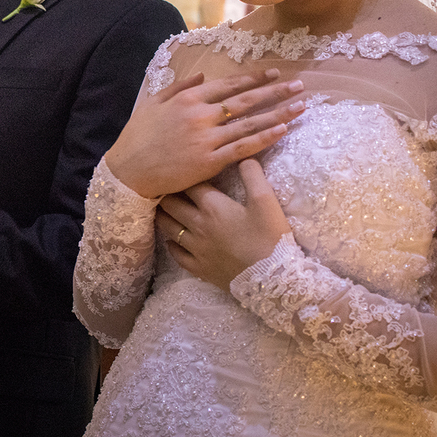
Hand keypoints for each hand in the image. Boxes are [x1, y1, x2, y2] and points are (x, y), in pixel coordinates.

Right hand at [106, 69, 304, 198]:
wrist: (128, 171)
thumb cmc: (137, 137)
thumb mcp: (153, 104)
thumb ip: (179, 87)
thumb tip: (204, 73)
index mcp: (187, 99)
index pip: (228, 85)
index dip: (253, 79)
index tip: (273, 73)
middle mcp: (200, 115)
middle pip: (246, 101)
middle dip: (275, 91)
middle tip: (299, 85)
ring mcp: (207, 139)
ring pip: (250, 123)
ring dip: (278, 113)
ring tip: (301, 106)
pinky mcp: (210, 161)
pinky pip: (243, 148)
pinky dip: (264, 138)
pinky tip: (282, 131)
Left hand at [156, 159, 291, 290]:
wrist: (273, 279)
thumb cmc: (270, 237)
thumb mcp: (266, 201)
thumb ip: (253, 175)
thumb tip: (244, 157)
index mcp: (212, 206)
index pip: (190, 184)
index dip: (186, 176)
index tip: (184, 172)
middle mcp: (197, 225)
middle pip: (171, 204)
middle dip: (168, 194)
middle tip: (167, 188)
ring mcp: (195, 248)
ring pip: (168, 227)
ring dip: (165, 216)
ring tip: (164, 210)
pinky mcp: (198, 268)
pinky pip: (175, 254)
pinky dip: (171, 244)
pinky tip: (172, 241)